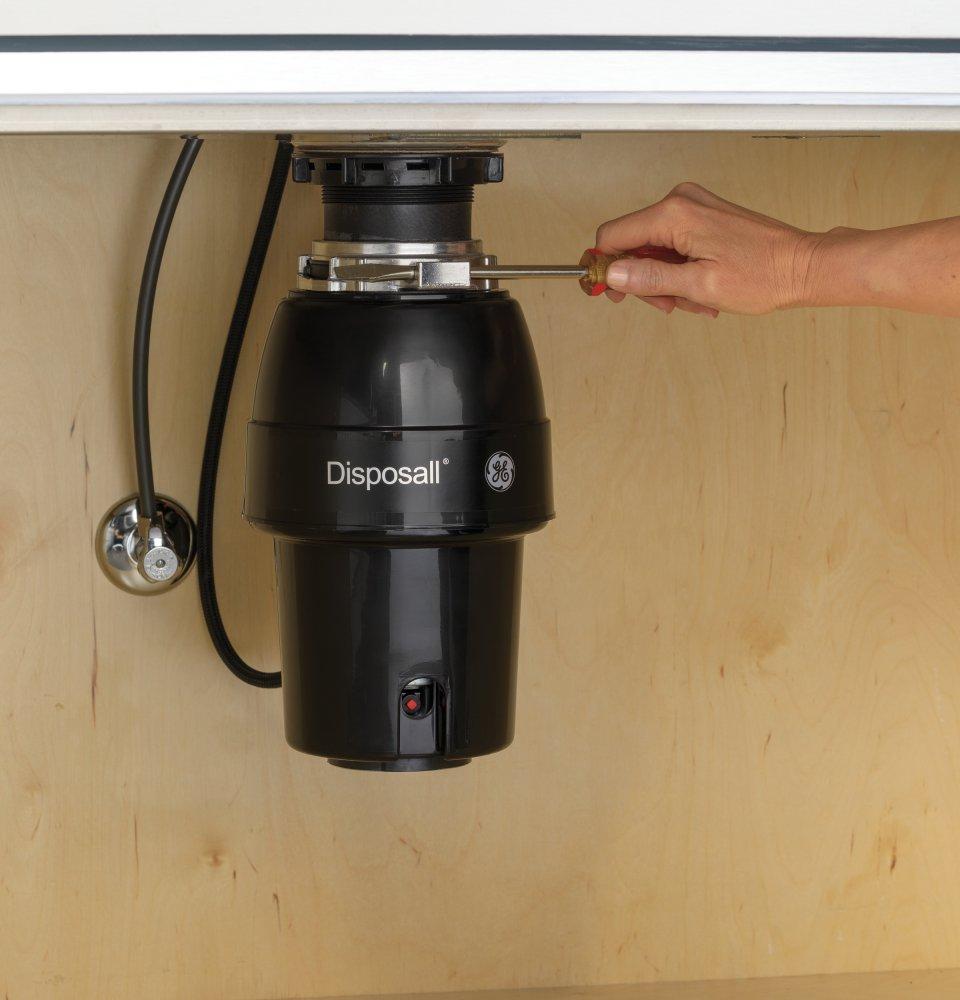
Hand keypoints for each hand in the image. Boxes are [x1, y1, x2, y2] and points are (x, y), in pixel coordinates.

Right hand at [596, 182, 824, 316]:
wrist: (802, 266)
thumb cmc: (762, 275)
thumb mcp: (699, 285)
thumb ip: (651, 278)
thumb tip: (612, 274)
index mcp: (675, 214)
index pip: (613, 235)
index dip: (605, 267)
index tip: (611, 294)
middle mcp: (681, 201)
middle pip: (632, 243)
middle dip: (642, 280)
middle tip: (667, 305)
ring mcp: (693, 206)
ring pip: (653, 249)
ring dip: (665, 281)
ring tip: (694, 300)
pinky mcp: (703, 216)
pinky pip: (673, 245)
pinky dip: (680, 271)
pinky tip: (701, 289)